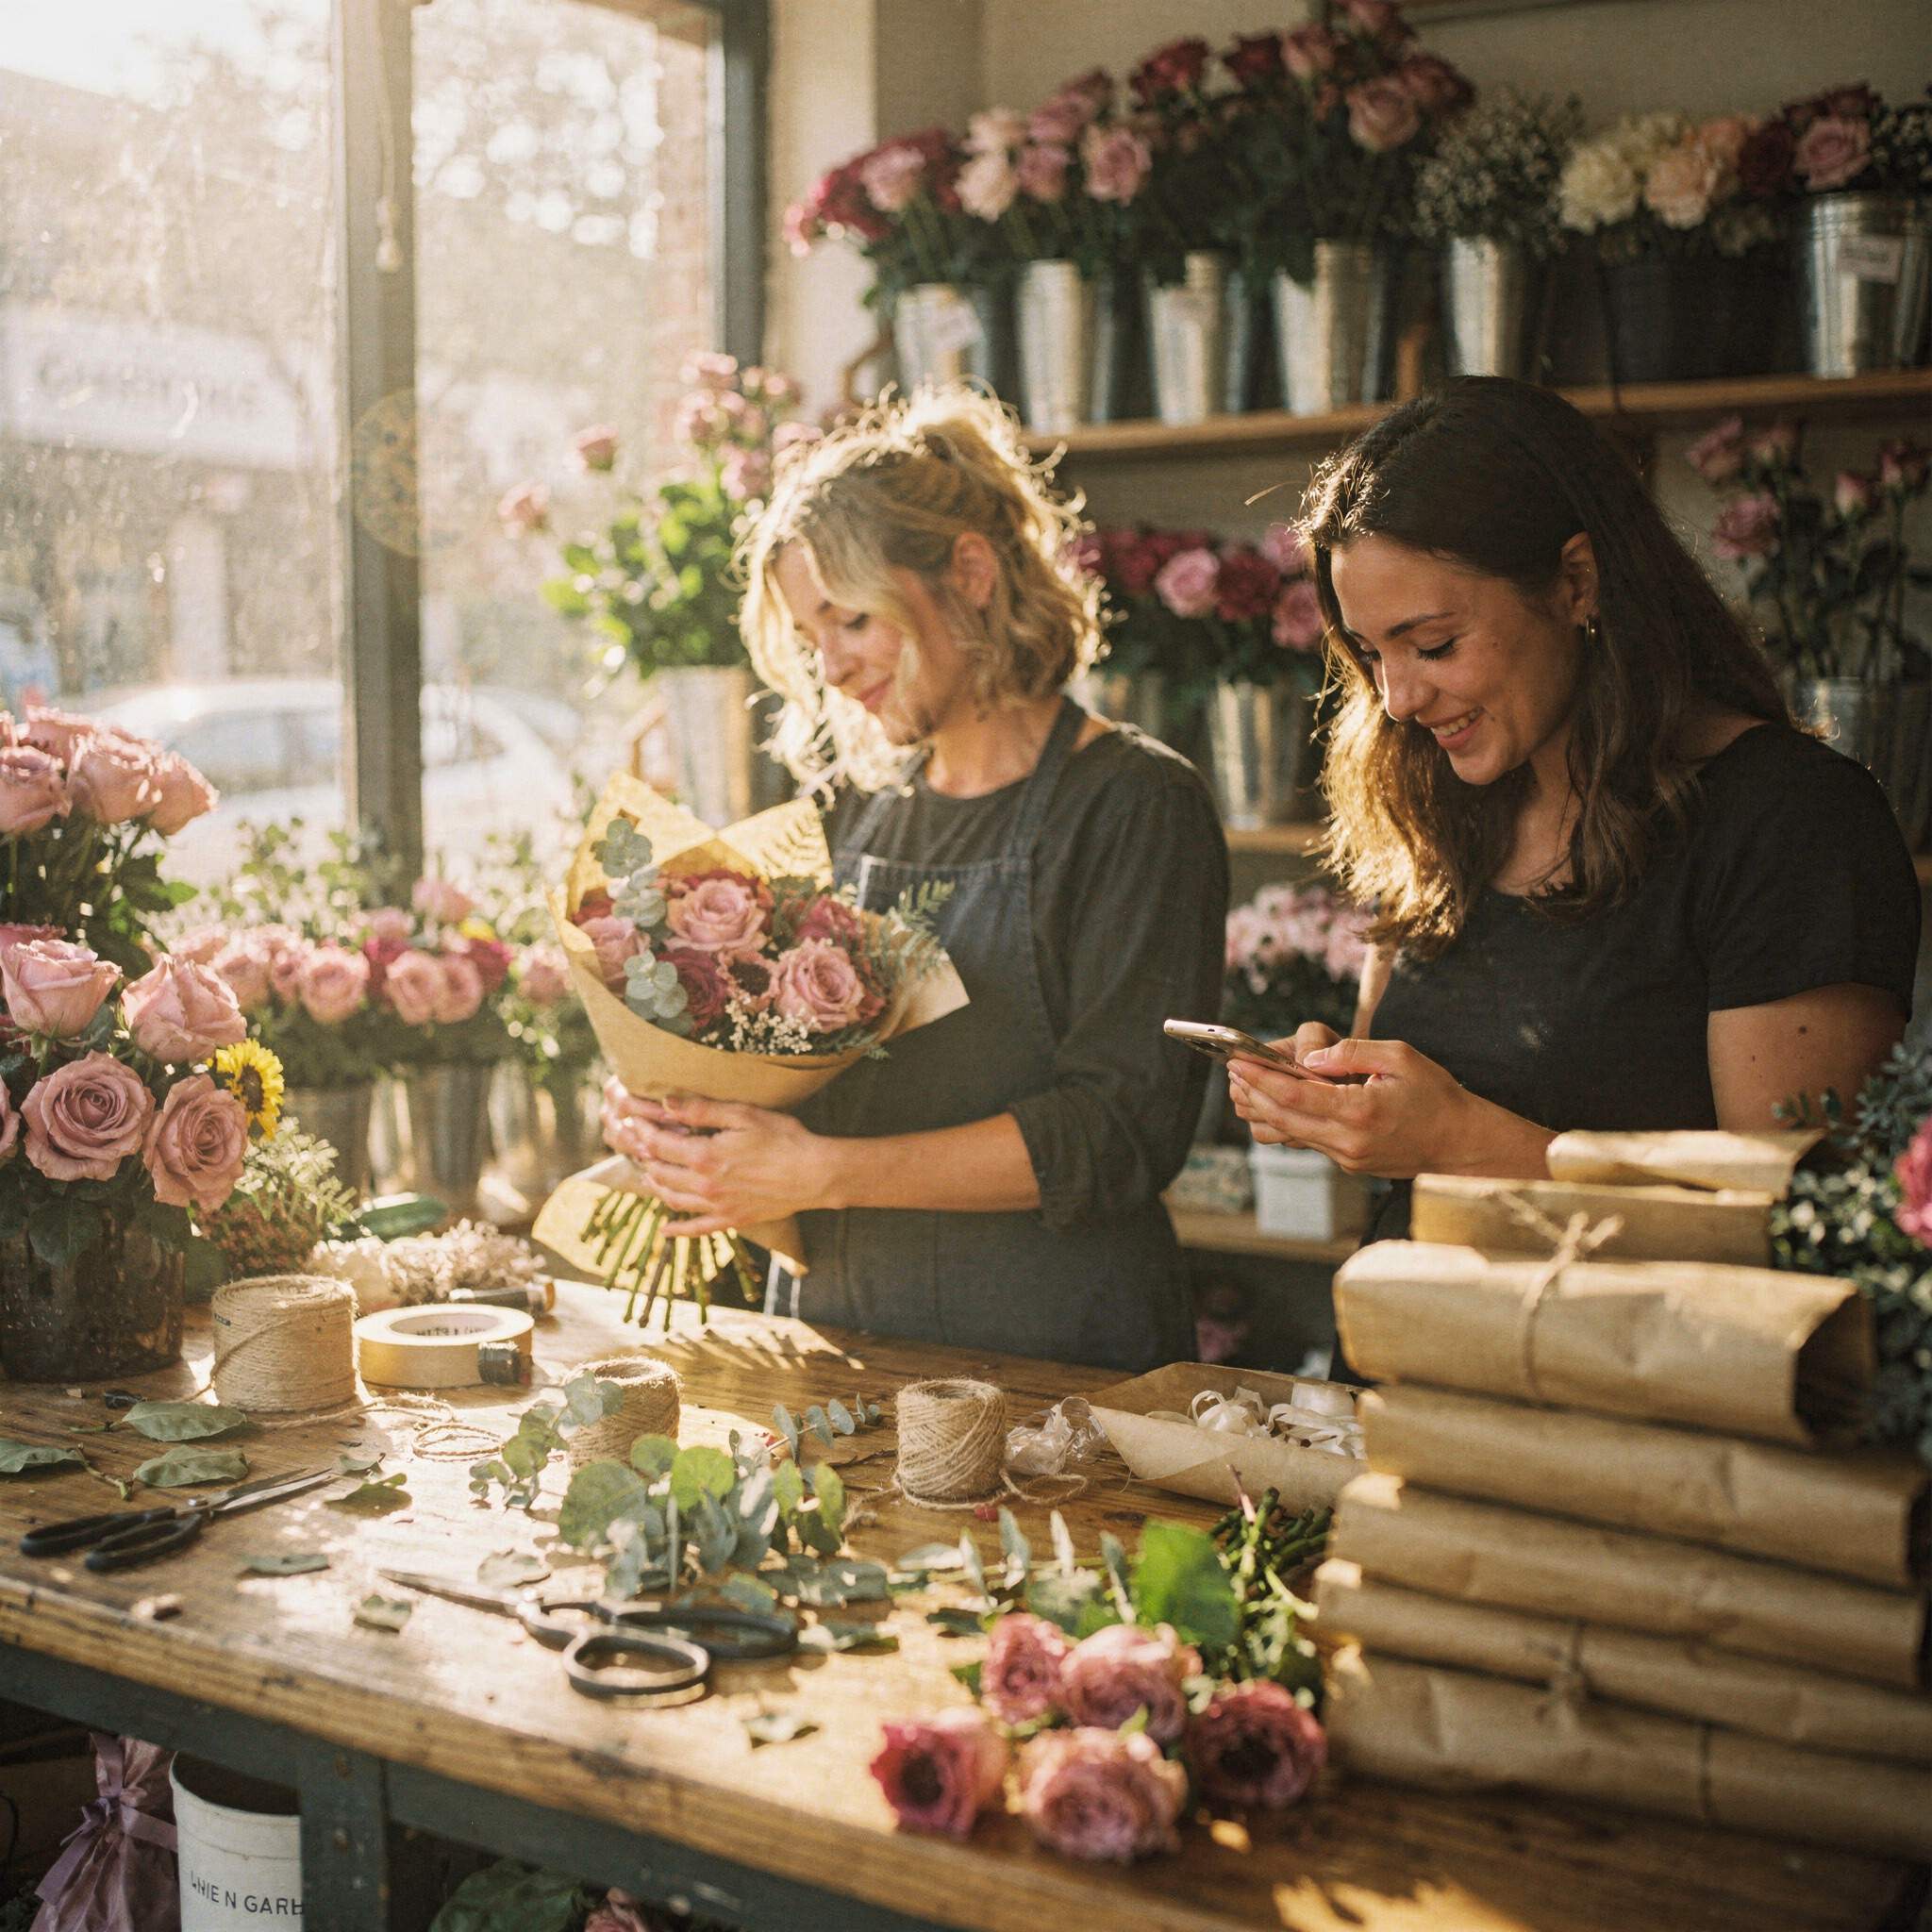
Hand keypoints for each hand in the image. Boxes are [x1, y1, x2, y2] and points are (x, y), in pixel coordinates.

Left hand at [617, 1095, 836, 1235]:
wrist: (815, 1175)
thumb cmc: (784, 1139)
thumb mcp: (744, 1115)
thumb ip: (703, 1110)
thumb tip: (667, 1103)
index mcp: (705, 1156)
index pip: (660, 1144)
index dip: (644, 1131)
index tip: (634, 1120)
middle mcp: (705, 1186)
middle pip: (662, 1172)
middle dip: (645, 1156)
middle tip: (637, 1143)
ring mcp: (717, 1206)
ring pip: (673, 1199)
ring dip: (656, 1186)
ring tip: (647, 1174)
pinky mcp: (732, 1220)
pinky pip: (697, 1229)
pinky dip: (677, 1231)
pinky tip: (665, 1231)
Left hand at [1227, 1036, 1474, 1178]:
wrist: (1462, 1143)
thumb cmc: (1436, 1096)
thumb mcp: (1401, 1057)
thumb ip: (1352, 1052)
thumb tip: (1309, 1056)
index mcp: (1360, 1112)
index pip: (1294, 1095)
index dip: (1260, 1077)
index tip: (1237, 1061)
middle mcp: (1348, 1141)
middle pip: (1281, 1118)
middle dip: (1252, 1092)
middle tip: (1232, 1070)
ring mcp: (1347, 1158)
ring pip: (1289, 1135)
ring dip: (1262, 1111)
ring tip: (1245, 1085)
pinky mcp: (1349, 1164)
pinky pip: (1307, 1142)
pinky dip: (1286, 1122)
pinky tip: (1276, 1103)